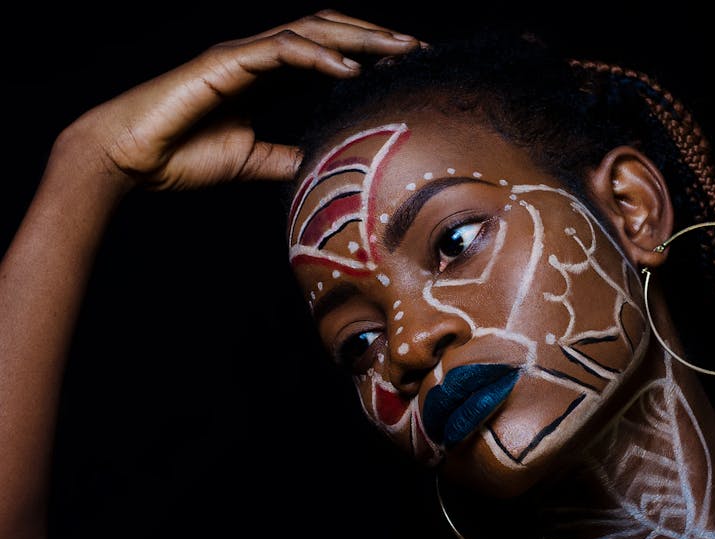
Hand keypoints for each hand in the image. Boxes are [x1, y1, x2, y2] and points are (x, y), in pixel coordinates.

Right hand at [65, 9, 419, 189]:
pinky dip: (317, 57)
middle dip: (375, 39)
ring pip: (310, 33)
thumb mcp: (252, 161)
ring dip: (357, 39)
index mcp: (266, 80)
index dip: (367, 60)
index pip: (327, 59)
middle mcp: (259, 60)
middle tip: (418, 50)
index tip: (405, 72)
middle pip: (328, 35)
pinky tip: (349, 69)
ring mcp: (242, 56)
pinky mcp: (225, 64)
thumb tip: (321, 165)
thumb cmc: (183, 157)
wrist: (131, 159)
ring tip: (398, 50)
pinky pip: (279, 51)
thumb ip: (286, 157)